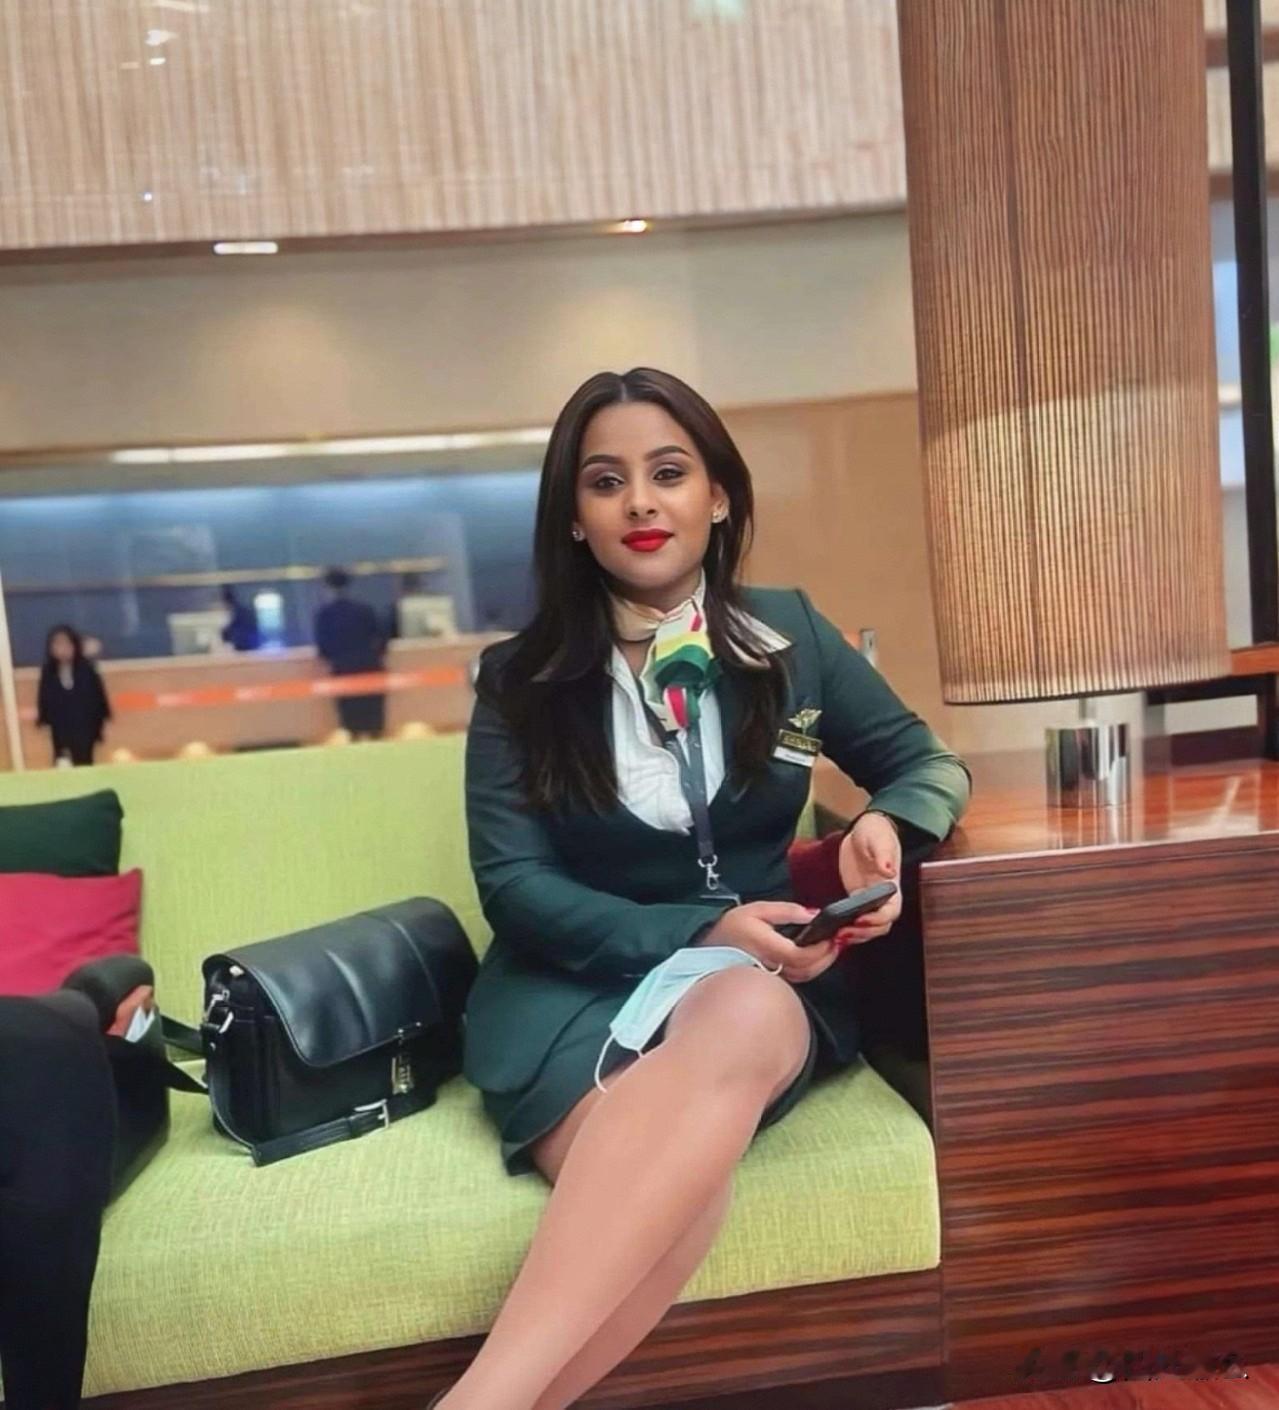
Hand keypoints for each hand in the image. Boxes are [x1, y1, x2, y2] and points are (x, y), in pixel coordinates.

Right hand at [702, 901, 840, 984]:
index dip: (820, 948)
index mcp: (767, 947)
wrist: (711, 948)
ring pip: (804, 977)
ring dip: (822, 964)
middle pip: (807, 969)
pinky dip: (812, 968)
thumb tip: (813, 914)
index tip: (832, 935)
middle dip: (827, 956)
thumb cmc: (733, 927)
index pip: (800, 954)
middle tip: (837, 941)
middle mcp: (771, 966)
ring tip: (830, 947)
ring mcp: (772, 976)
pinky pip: (798, 978)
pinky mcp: (773, 981)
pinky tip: (816, 957)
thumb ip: (787, 911)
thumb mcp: (757, 910)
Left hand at [836, 813, 903, 945]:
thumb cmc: (875, 832)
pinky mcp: (856, 899)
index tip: (860, 918)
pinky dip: (847, 928)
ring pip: (868, 928)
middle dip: (863, 933)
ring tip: (835, 936)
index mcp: (892, 886)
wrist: (864, 830)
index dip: (877, 919)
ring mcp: (870, 900)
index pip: (891, 912)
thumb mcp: (878, 838)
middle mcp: (884, 897)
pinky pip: (855, 920)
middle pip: (880, 926)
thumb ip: (882, 854)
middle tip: (842, 933)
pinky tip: (832, 930)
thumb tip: (888, 871)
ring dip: (855, 935)